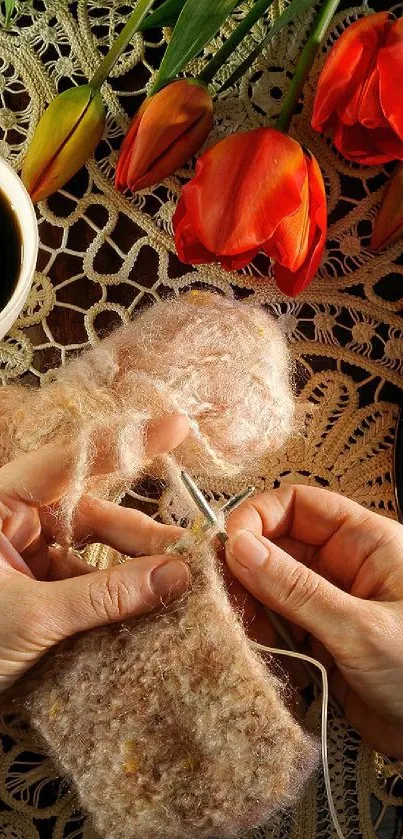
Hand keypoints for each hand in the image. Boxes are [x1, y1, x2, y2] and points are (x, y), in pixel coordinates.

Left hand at [0, 415, 189, 692]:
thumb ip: (104, 596)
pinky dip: (115, 592)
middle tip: (190, 550)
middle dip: (141, 534)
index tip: (177, 427)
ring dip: (134, 566)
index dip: (128, 443)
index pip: (71, 459)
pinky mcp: (36, 586)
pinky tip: (146, 606)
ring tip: (178, 582)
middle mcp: (14, 518)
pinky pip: (86, 578)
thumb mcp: (31, 616)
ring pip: (94, 547)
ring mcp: (26, 553)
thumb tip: (175, 576)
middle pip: (93, 511)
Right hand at [225, 486, 402, 756]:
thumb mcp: (361, 627)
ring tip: (229, 621)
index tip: (229, 543)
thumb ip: (297, 588)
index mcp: (366, 542)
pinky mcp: (319, 641)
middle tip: (218, 588)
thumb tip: (239, 547)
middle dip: (245, 563)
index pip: (301, 505)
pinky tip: (246, 645)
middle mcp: (344, 567)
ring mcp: (329, 605)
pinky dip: (257, 633)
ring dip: (247, 601)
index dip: (260, 516)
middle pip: (279, 544)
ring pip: (271, 586)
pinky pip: (276, 624)